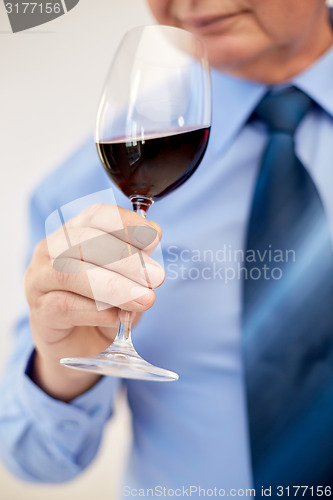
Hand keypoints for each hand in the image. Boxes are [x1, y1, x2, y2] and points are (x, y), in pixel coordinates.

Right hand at [24, 203, 163, 400]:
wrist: (81, 343)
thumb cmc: (104, 302)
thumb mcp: (127, 277)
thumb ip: (137, 256)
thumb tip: (153, 235)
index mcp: (75, 231)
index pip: (97, 215)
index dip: (126, 223)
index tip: (153, 238)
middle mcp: (51, 249)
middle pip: (84, 242)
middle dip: (125, 258)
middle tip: (156, 277)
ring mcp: (40, 279)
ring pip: (70, 273)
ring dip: (113, 286)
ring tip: (144, 299)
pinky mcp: (39, 311)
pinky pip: (64, 306)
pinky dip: (95, 311)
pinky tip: (117, 317)